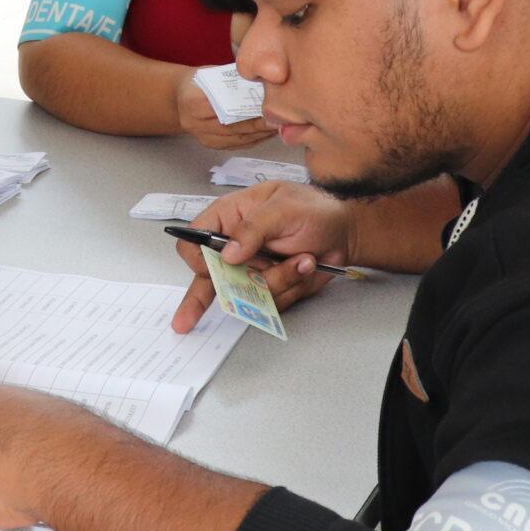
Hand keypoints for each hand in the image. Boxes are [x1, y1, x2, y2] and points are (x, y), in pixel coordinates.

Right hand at [171, 181, 355, 331]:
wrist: (345, 232)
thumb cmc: (314, 209)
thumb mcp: (283, 209)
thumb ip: (253, 228)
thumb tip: (228, 253)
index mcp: (230, 218)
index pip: (195, 240)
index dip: (198, 257)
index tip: (213, 267)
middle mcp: (235, 247)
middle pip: (206, 277)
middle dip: (200, 301)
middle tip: (185, 322)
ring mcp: (252, 271)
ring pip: (245, 294)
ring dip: (278, 280)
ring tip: (304, 259)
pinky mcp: (269, 289)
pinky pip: (269, 303)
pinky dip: (292, 287)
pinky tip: (306, 267)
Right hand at [174, 69, 274, 150]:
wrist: (177, 99)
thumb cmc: (198, 82)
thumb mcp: (210, 73)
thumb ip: (233, 80)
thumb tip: (264, 82)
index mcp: (194, 100)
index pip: (226, 107)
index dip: (250, 109)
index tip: (270, 105)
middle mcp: (196, 123)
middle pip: (234, 126)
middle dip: (261, 124)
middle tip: (282, 118)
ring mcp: (204, 137)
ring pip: (238, 139)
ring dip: (262, 133)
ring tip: (281, 125)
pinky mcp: (212, 145)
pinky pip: (238, 144)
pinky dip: (256, 139)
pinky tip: (269, 132)